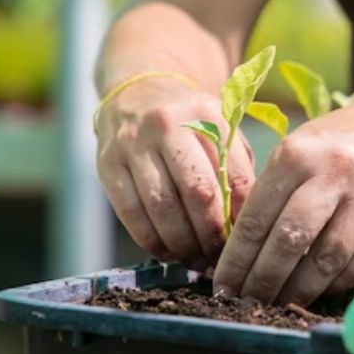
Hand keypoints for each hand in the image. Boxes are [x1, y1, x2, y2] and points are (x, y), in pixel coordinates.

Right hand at [95, 78, 255, 266]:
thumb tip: (246, 224)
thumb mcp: (221, 131)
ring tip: (195, 259)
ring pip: (163, 207)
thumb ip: (237, 168)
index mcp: (208, 115)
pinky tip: (168, 252)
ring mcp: (134, 144)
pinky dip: (152, 241)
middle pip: (198, 193)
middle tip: (219, 257)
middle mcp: (169, 124)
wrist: (137, 95)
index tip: (245, 238)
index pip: (233, 175)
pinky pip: (131, 213)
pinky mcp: (107, 164)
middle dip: (212, 234)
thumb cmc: (192, 125)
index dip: (241, 215)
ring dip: (183, 243)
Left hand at [212, 97, 353, 305]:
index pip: (257, 218)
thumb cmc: (332, 146)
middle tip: (247, 302)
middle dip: (264, 280)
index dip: (237, 259)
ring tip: (279, 303)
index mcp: (298, 154)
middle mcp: (335, 172)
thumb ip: (269, 194)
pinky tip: (318, 290)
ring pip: (328, 259)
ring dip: (300, 289)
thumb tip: (238, 254)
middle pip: (291, 240)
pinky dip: (336, 283)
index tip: (223, 285)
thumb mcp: (295, 151)